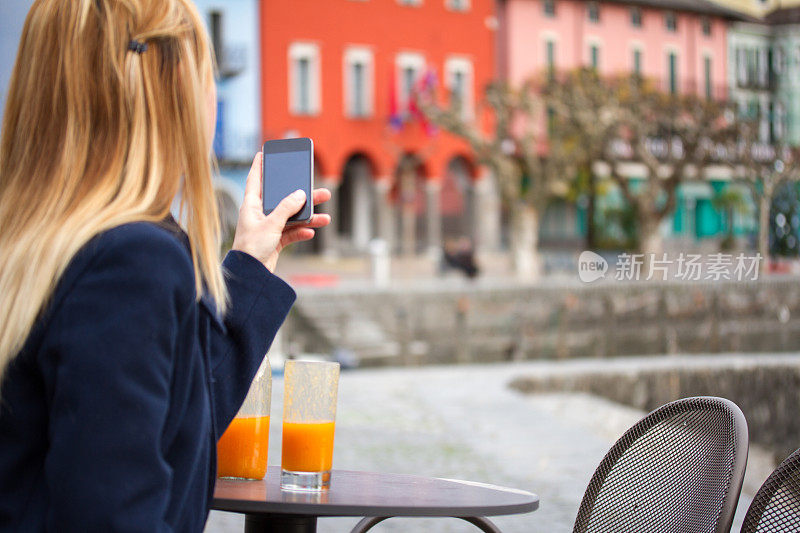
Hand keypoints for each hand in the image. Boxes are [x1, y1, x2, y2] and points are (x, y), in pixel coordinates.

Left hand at [231, 152, 331, 271]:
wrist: (250, 275)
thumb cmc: (252, 248)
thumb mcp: (271, 224)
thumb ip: (286, 208)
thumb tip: (300, 194)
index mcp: (251, 205)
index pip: (255, 180)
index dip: (259, 166)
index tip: (263, 154)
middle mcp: (259, 214)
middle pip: (282, 199)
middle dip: (301, 196)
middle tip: (318, 189)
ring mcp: (268, 228)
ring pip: (291, 217)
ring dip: (307, 218)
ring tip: (325, 218)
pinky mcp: (274, 241)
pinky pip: (291, 233)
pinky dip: (301, 233)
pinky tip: (311, 232)